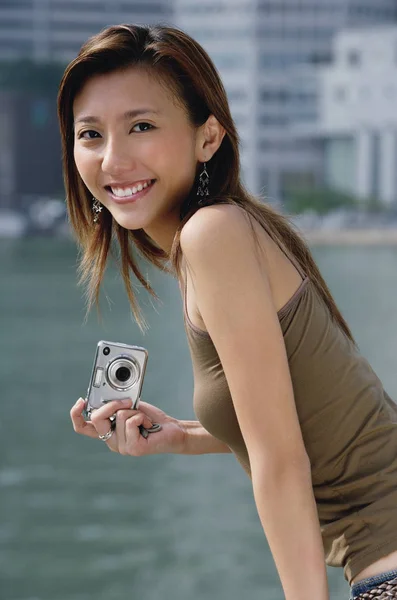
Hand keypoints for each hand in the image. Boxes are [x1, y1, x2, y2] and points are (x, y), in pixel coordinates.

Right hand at [70, 398, 185, 455]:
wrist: (173, 431)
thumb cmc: (152, 419)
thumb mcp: (130, 407)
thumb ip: (116, 405)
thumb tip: (108, 395)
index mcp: (107, 431)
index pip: (83, 427)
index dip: (76, 415)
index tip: (81, 401)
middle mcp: (111, 441)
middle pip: (97, 418)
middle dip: (111, 404)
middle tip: (128, 401)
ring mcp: (121, 447)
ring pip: (119, 416)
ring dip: (135, 411)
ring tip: (144, 419)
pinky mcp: (133, 448)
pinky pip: (131, 422)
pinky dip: (142, 417)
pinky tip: (148, 425)